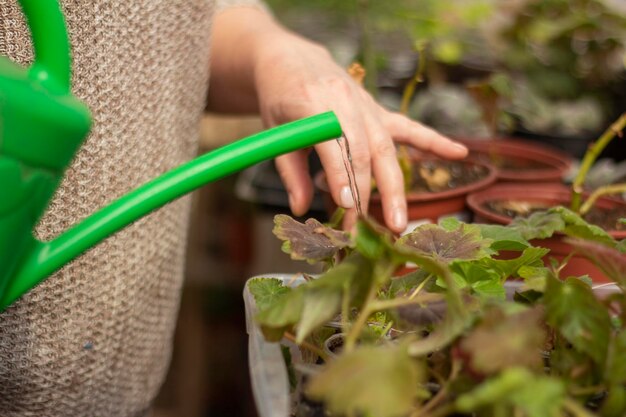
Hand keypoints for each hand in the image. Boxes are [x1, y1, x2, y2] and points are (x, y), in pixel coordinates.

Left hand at [209, 8, 467, 232]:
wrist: (291, 60)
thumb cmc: (279, 99)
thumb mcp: (274, 132)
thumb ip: (290, 171)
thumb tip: (300, 209)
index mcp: (312, 103)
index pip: (334, 144)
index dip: (342, 176)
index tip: (348, 208)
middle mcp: (344, 100)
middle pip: (365, 151)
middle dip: (370, 193)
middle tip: (372, 230)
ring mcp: (365, 105)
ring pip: (386, 147)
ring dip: (394, 187)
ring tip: (399, 222)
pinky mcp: (377, 110)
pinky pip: (408, 127)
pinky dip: (433, 141)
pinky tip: (459, 152)